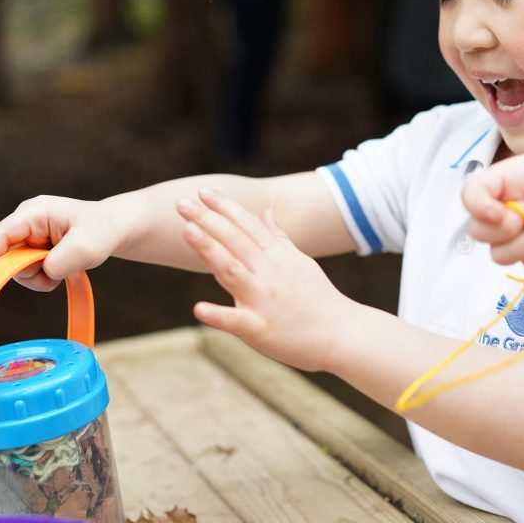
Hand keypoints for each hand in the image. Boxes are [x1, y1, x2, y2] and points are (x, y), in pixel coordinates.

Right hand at [0, 195, 121, 290]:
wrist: (114, 228)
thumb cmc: (102, 231)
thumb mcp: (85, 248)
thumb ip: (59, 262)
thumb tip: (44, 272)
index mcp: (35, 212)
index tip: (4, 283)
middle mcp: (27, 220)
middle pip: (5, 255)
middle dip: (26, 272)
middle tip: (53, 274)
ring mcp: (30, 232)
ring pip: (17, 265)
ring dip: (38, 276)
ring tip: (64, 268)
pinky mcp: (35, 244)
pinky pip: (28, 268)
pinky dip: (43, 275)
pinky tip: (61, 268)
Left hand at [176, 187, 351, 371]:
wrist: (342, 334)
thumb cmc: (318, 298)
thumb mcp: (300, 261)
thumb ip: (279, 237)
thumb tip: (265, 211)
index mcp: (277, 256)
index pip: (247, 225)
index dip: (224, 207)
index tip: (202, 190)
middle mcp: (269, 272)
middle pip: (234, 241)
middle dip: (207, 219)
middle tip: (181, 203)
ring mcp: (264, 299)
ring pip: (231, 270)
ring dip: (208, 250)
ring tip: (186, 231)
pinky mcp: (260, 328)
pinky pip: (236, 320)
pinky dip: (218, 314)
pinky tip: (198, 307)